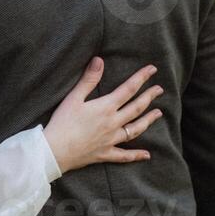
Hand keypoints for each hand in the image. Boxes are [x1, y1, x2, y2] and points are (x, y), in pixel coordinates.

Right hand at [44, 57, 164, 173]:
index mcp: (106, 107)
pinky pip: (124, 155)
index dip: (141, 78)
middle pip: (136, 108)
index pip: (128, 89)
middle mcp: (113, 123)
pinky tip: (147, 155)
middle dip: (149, 96)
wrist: (55, 150)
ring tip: (159, 113)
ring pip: (135, 129)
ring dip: (148, 120)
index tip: (152, 69)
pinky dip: (136, 155)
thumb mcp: (73, 97)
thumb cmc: (62, 122)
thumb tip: (99, 60)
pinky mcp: (106, 153)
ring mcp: (111, 139)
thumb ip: (89, 79)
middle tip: (159, 89)